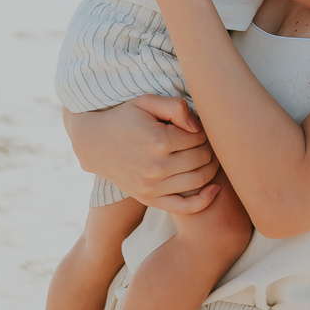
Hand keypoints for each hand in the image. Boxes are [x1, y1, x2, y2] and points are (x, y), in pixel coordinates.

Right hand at [62, 94, 221, 214]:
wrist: (94, 144)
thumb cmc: (124, 118)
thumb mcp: (146, 102)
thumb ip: (176, 106)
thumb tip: (199, 127)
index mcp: (158, 140)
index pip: (199, 137)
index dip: (203, 129)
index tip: (196, 126)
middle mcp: (156, 167)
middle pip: (202, 157)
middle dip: (208, 147)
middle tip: (203, 140)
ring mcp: (152, 186)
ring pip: (199, 179)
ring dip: (211, 167)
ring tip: (206, 156)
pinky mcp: (149, 199)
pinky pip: (185, 207)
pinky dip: (205, 200)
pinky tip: (214, 188)